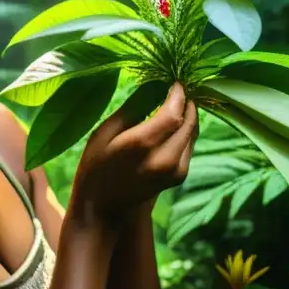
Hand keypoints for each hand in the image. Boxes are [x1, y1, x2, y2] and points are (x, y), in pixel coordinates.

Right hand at [66, 83, 197, 230]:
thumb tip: (155, 84)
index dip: (178, 93)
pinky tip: (171, 124)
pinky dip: (185, 131)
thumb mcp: (105, 132)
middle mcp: (165, 158)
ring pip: (192, 132)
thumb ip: (134, 107)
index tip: (174, 80)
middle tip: (177, 88)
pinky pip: (189, 145)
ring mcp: (175, 170)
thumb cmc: (95, 166)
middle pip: (189, 121)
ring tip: (173, 103)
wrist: (102, 208)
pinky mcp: (179, 176)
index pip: (175, 111)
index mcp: (142, 145)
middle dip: (186, 102)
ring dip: (187, 116)